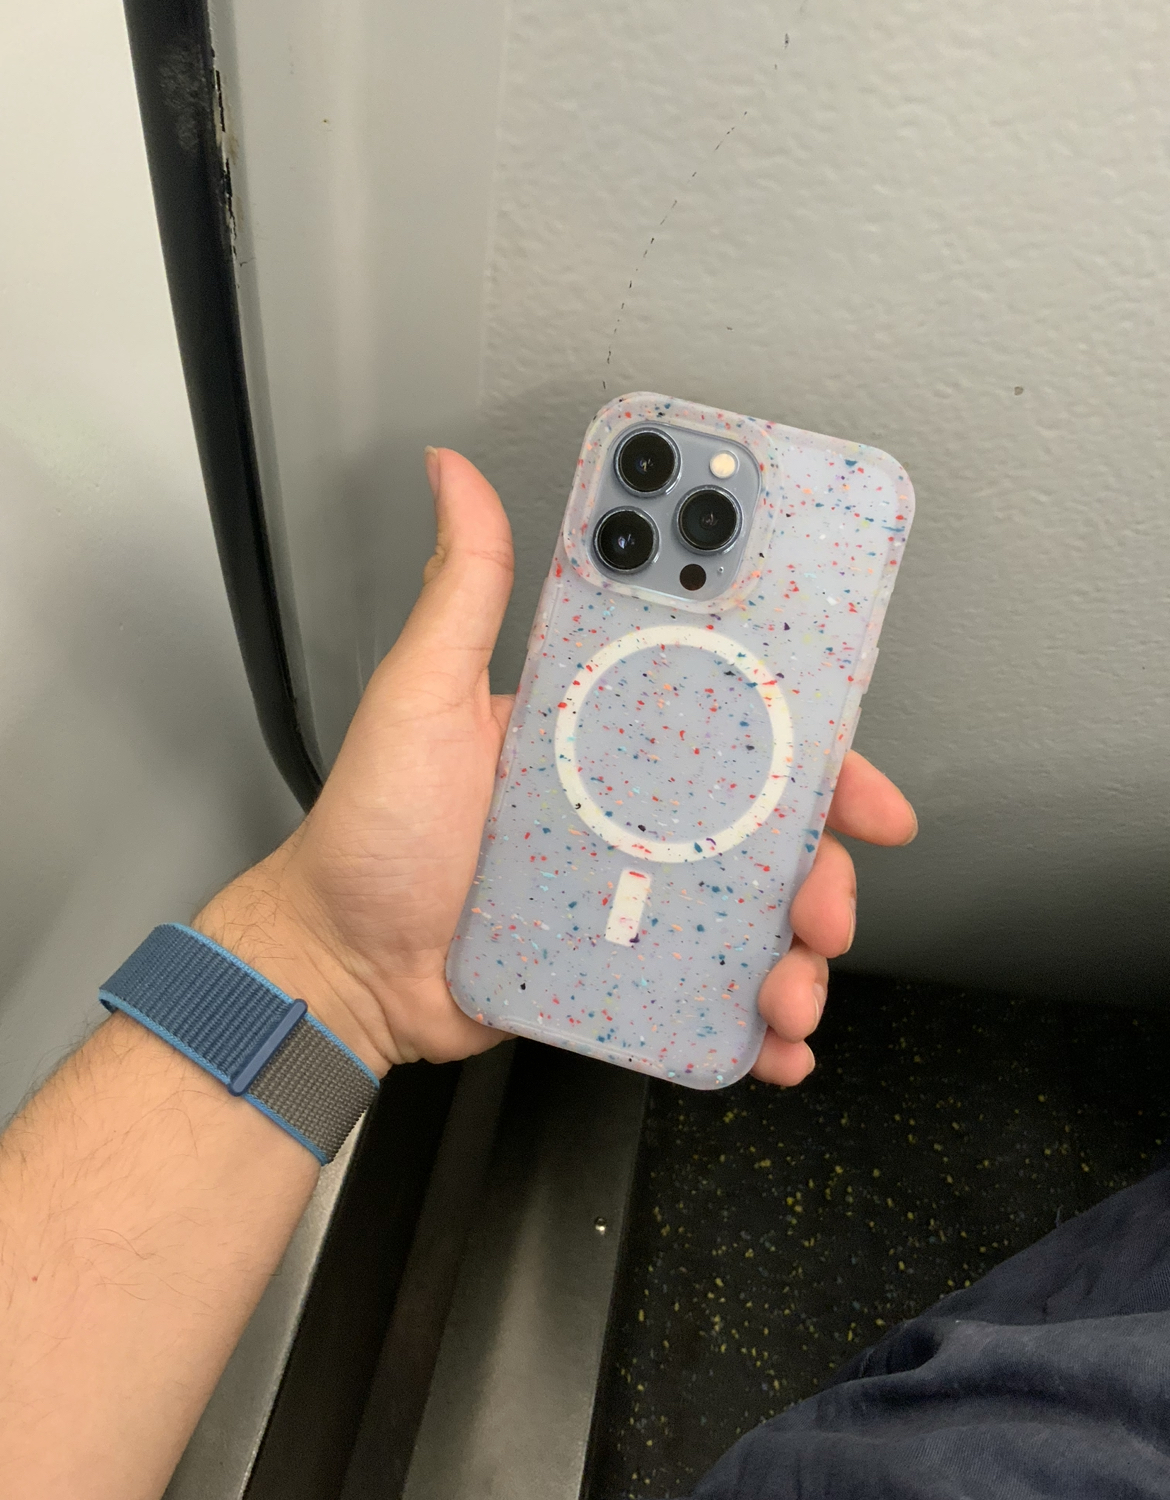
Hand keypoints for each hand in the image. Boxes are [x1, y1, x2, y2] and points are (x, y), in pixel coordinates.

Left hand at [197, 448, 915, 1083]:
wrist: (342, 967)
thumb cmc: (373, 834)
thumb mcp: (421, 698)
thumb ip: (459, 590)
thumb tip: (453, 477)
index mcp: (605, 738)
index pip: (733, 724)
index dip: (813, 745)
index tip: (858, 773)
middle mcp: (633, 813)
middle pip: (768, 831)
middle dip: (823, 867)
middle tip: (829, 900)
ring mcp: (635, 896)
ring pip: (754, 917)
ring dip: (799, 956)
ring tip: (789, 988)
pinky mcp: (625, 969)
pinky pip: (712, 992)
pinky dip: (759, 1022)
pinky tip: (773, 1040)